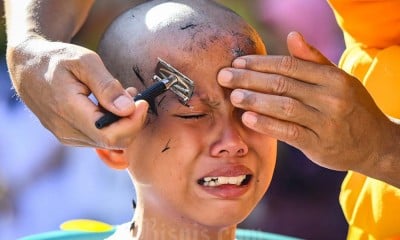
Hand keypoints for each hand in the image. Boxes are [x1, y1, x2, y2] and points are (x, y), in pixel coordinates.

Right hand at [6, 38, 148, 148]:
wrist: (28, 67)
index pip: (111, 135)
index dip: (133, 122)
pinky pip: (100, 137)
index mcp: (68, 111)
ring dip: (124, 121)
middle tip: (137, 97)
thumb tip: (128, 109)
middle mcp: (67, 131)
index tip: (142, 102)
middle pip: (114, 141)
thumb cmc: (56, 59)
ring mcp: (68, 136)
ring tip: (124, 94)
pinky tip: (112, 104)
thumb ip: (107, 86)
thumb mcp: (84, 61)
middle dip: (132, 121)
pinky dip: (113, 123)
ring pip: (109, 141)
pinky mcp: (71, 136)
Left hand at [218, 32, 397, 174]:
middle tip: (224, 77)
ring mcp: (325, 122)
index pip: (289, 65)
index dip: (261, 63)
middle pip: (282, 84)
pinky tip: (248, 118)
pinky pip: (289, 132)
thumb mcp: (338, 79)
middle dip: (249, 79)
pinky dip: (267, 124)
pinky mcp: (319, 145)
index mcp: (333, 78)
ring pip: (284, 107)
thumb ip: (313, 59)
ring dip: (255, 100)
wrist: (374, 143)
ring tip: (232, 96)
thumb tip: (291, 35)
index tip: (238, 63)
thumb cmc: (350, 106)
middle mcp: (331, 97)